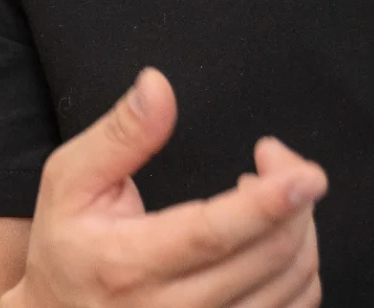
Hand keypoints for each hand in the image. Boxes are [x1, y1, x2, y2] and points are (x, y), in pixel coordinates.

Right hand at [0, 68, 326, 307]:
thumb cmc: (65, 246)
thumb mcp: (70, 180)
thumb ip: (120, 134)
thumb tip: (158, 86)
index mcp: (130, 265)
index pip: (213, 234)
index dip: (268, 204)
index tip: (308, 176)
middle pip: (267, 257)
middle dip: (293, 197)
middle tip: (273, 156)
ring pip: (290, 286)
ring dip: (300, 228)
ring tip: (270, 193)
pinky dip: (301, 268)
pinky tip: (274, 236)